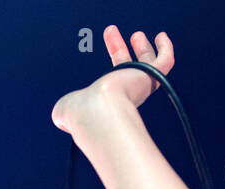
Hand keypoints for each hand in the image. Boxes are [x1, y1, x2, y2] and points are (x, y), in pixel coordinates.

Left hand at [51, 26, 174, 137]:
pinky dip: (165, 48)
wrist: (97, 112)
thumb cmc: (82, 114)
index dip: (107, 64)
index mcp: (108, 101)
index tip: (104, 49)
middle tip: (113, 35)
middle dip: (120, 50)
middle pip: (128, 69)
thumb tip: (59, 118)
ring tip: (136, 35)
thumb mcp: (65, 111)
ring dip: (142, 49)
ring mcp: (139, 85)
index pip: (111, 80)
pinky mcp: (150, 77)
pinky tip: (161, 36)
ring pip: (147, 65)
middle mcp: (126, 95)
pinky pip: (165, 62)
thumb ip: (63, 111)